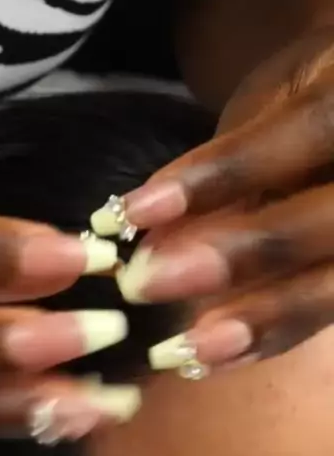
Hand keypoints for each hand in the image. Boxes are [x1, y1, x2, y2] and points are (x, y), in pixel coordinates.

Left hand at [91, 27, 333, 369]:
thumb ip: (233, 158)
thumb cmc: (317, 95)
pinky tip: (213, 360)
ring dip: (258, 320)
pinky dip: (270, 338)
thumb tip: (152, 224)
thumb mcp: (281, 98)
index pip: (310, 129)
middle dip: (241, 255)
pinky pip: (325, 317)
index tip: (140, 209)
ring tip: (187, 350)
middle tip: (147, 284)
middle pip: (330, 223)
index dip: (227, 171)